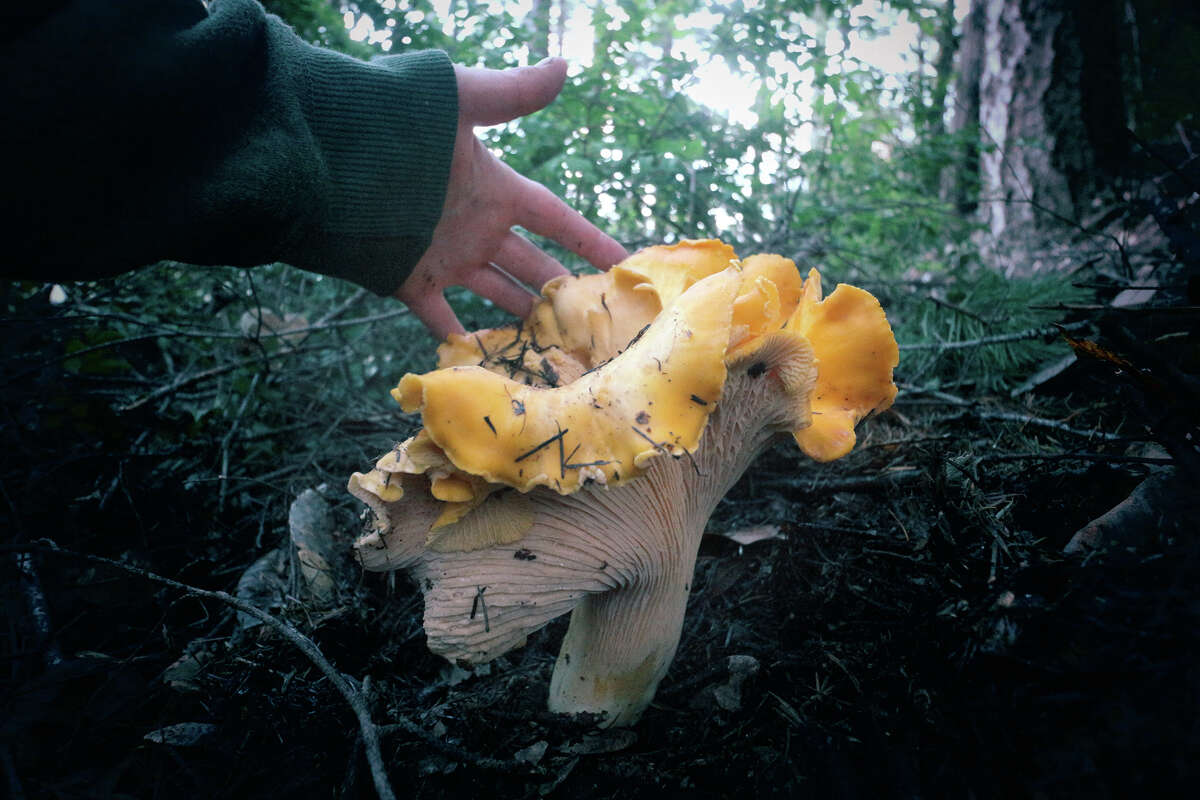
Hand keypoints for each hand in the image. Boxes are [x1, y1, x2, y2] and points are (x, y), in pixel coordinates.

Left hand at [396, 58, 627, 339]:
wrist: (329, 162)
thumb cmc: (398, 127)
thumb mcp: (460, 104)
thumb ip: (510, 92)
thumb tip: (563, 66)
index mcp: (494, 189)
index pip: (553, 218)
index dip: (587, 239)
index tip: (621, 261)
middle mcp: (476, 227)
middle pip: (531, 264)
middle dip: (562, 289)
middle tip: (594, 320)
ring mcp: (446, 258)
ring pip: (497, 295)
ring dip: (524, 318)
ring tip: (557, 347)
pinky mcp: (411, 282)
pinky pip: (442, 320)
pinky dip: (462, 342)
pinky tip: (488, 364)